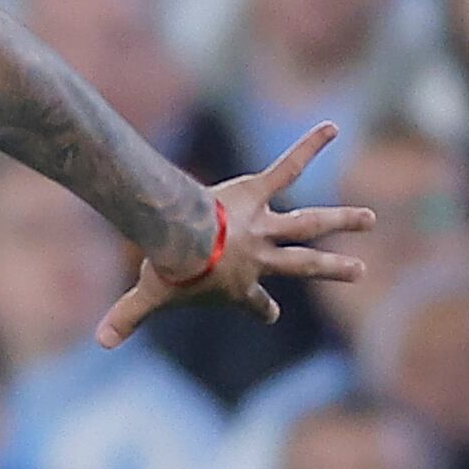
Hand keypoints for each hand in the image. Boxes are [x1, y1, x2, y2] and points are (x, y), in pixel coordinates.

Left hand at [94, 123, 372, 347]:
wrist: (184, 239)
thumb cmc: (171, 271)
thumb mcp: (150, 298)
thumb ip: (127, 317)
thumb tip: (99, 341)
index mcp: (238, 285)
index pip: (254, 303)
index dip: (260, 310)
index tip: (270, 315)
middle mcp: (261, 257)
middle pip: (303, 265)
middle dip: (332, 269)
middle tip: (359, 271)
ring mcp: (264, 225)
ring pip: (310, 223)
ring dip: (342, 219)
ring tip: (370, 218)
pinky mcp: (258, 193)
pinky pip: (287, 168)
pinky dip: (308, 146)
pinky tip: (329, 127)